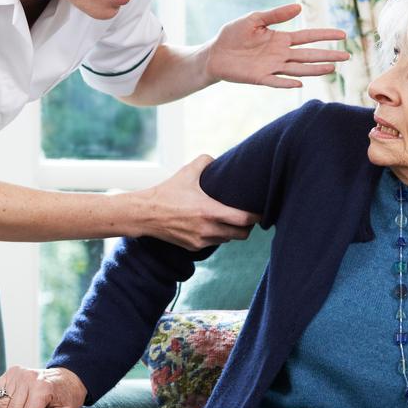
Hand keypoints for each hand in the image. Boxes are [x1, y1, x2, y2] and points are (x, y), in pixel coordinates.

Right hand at [132, 155, 259, 250]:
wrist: (145, 214)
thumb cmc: (167, 192)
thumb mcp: (187, 172)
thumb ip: (206, 161)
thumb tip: (218, 159)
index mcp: (209, 211)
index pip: (244, 220)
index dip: (256, 216)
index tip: (261, 211)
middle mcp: (208, 229)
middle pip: (241, 234)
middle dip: (247, 227)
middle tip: (248, 217)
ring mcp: (201, 241)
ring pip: (227, 239)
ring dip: (232, 231)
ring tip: (231, 220)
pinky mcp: (193, 247)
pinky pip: (214, 243)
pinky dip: (217, 235)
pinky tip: (214, 225)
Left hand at [205, 3, 348, 88]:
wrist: (215, 53)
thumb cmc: (233, 34)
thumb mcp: (254, 19)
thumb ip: (276, 15)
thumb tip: (299, 7)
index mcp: (281, 38)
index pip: (308, 36)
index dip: (325, 35)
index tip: (343, 34)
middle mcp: (280, 54)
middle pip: (309, 54)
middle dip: (328, 55)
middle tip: (347, 56)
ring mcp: (272, 67)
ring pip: (299, 68)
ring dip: (315, 69)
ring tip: (332, 68)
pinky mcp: (260, 78)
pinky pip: (276, 81)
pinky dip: (287, 83)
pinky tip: (299, 83)